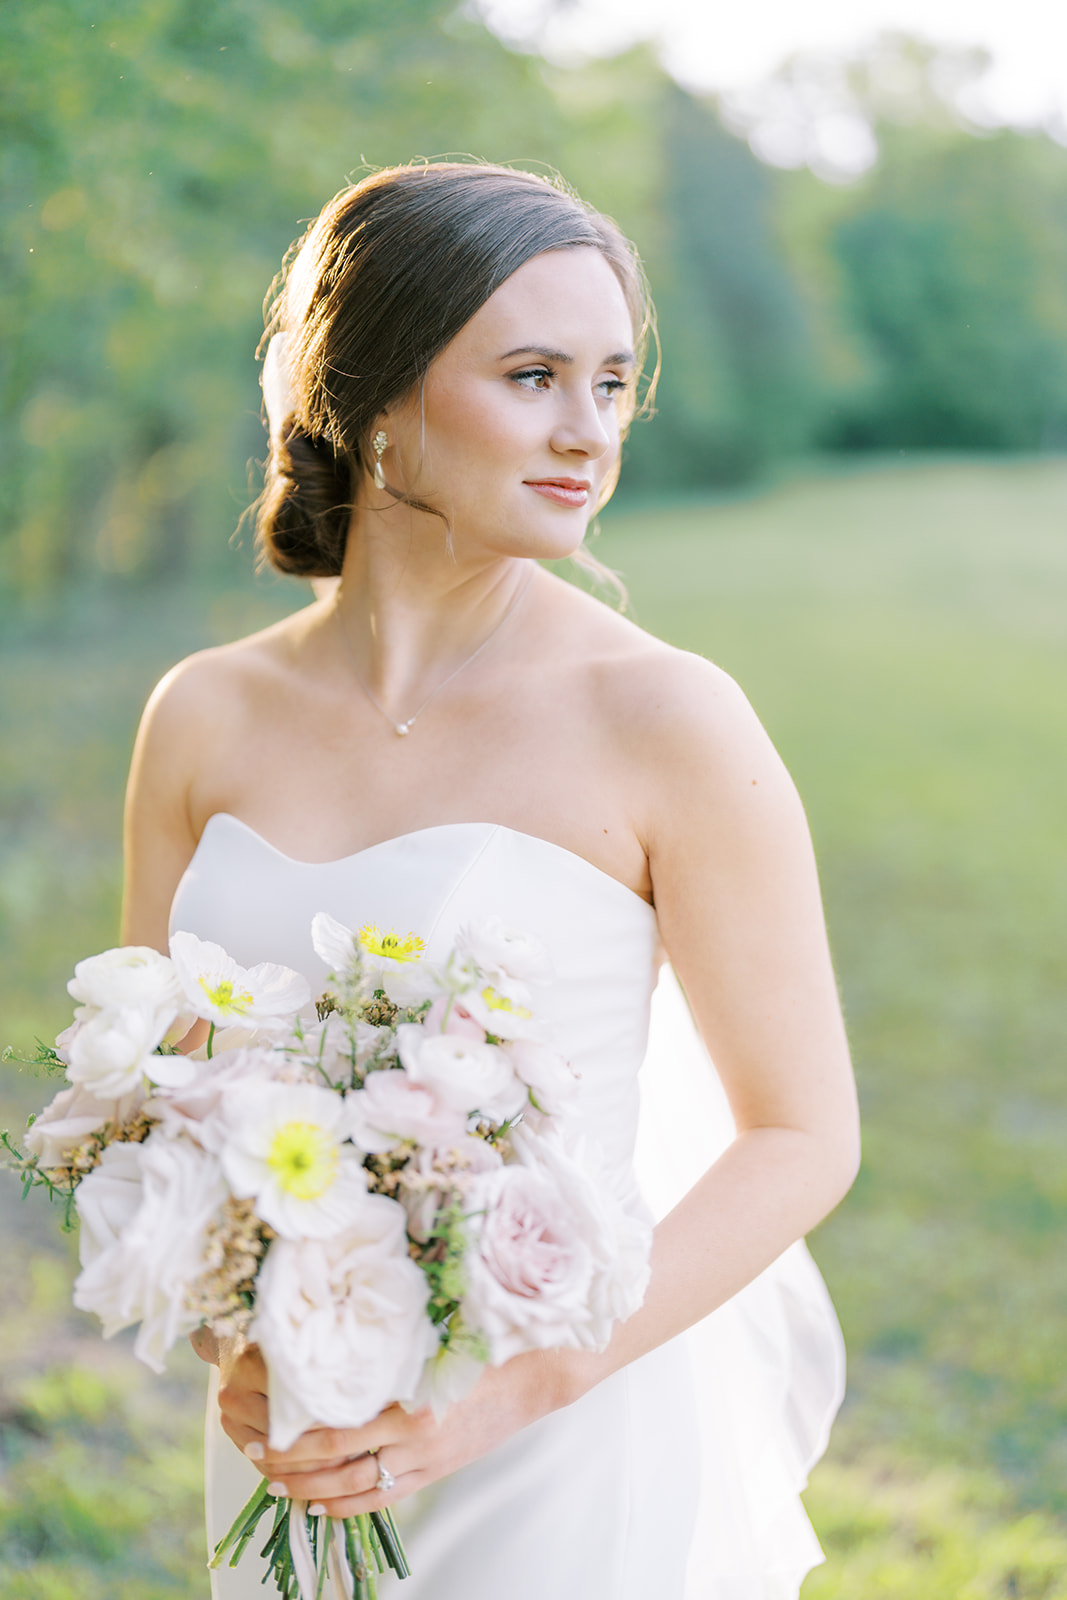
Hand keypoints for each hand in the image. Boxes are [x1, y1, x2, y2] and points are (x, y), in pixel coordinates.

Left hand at [218, 1346, 592, 1518]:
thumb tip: (330, 1332)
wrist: (533, 1374)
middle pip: (334, 1458)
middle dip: (287, 1459)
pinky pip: (382, 1499)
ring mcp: (423, 1460)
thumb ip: (384, 1343)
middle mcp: (413, 1435)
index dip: (291, 1429)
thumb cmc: (481, 1340)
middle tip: (250, 1450)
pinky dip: (346, 1506)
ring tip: (275, 1483)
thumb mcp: (430, 1334)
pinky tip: (319, 1505)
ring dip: (309, 1487)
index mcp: (408, 1396)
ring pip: (352, 1485)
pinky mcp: (434, 1473)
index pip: (334, 1424)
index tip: (259, 1423)